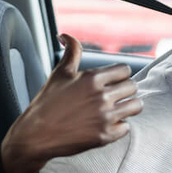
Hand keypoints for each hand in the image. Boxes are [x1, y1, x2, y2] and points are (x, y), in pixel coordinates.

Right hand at [0, 34, 142, 172]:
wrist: (36, 135)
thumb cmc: (47, 103)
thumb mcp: (59, 73)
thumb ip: (71, 52)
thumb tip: (65, 35)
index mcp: (92, 78)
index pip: (125, 70)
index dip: (119, 75)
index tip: (112, 81)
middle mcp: (101, 97)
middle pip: (133, 86)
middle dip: (125, 89)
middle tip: (114, 95)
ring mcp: (104, 118)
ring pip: (136, 106)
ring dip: (128, 106)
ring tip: (117, 108)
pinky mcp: (104, 136)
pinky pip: (126, 127)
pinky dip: (119, 126)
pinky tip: (107, 123)